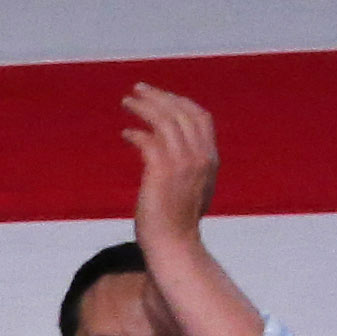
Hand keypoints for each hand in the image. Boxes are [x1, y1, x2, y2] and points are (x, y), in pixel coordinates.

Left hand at [124, 82, 218, 243]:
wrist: (173, 245)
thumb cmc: (177, 221)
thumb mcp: (192, 187)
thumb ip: (186, 164)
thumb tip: (161, 145)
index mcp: (210, 159)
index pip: (200, 117)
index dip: (179, 102)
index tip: (160, 96)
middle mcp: (200, 157)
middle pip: (181, 113)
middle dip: (159, 96)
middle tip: (137, 90)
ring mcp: (182, 164)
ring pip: (164, 121)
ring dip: (144, 108)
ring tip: (127, 102)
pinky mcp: (161, 173)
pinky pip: (148, 140)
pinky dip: (136, 133)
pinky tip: (126, 134)